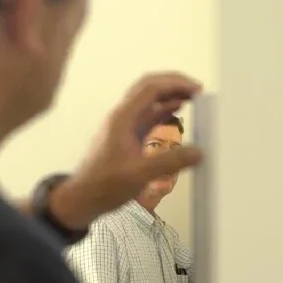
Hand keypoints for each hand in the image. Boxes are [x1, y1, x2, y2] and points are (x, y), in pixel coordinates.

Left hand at [49, 72, 203, 228]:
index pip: (151, 87)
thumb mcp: (140, 174)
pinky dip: (163, 109)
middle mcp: (122, 115)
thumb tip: (199, 152)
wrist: (83, 198)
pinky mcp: (126, 135)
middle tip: (197, 90)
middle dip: (173, 84)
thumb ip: (170, 162)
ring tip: (192, 98)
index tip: (197, 90)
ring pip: (148, 100)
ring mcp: (123, 124)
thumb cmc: (106, 186)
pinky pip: (147, 115)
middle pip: (148, 87)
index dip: (175, 84)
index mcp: (122, 117)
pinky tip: (176, 111)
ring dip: (169, 95)